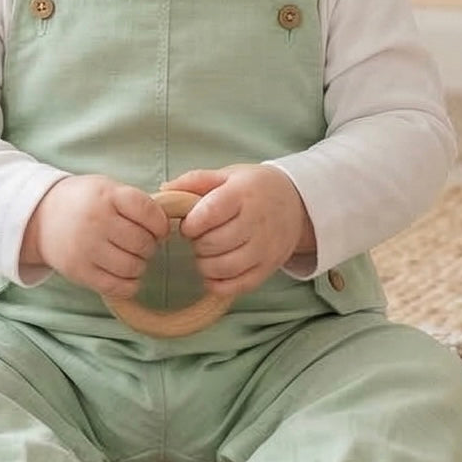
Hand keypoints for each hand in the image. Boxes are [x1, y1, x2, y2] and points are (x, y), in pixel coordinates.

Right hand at [20, 174, 169, 297]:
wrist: (40, 217)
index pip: (149, 213)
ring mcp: (86, 248)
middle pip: (143, 242)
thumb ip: (135, 202)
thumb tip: (168, 225)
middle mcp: (96, 221)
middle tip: (143, 243)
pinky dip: (130, 284)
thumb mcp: (107, 188)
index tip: (159, 229)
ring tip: (132, 257)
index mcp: (107, 196)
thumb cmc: (83, 201)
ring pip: (133, 267)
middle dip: (151, 246)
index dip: (161, 224)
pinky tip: (127, 275)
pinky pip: (118, 286)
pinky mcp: (80, 271)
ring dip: (140, 265)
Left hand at [166, 164, 314, 298]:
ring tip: (206, 253)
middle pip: (214, 243)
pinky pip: (239, 286)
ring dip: (205, 265)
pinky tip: (213, 274)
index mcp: (243, 194)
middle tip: (200, 238)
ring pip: (225, 267)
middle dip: (198, 244)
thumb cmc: (254, 188)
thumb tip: (164, 190)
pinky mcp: (269, 267)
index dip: (191, 224)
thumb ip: (195, 181)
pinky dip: (219, 284)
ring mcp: (265, 247)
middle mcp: (257, 222)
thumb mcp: (228, 175)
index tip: (189, 224)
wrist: (297, 203)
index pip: (209, 214)